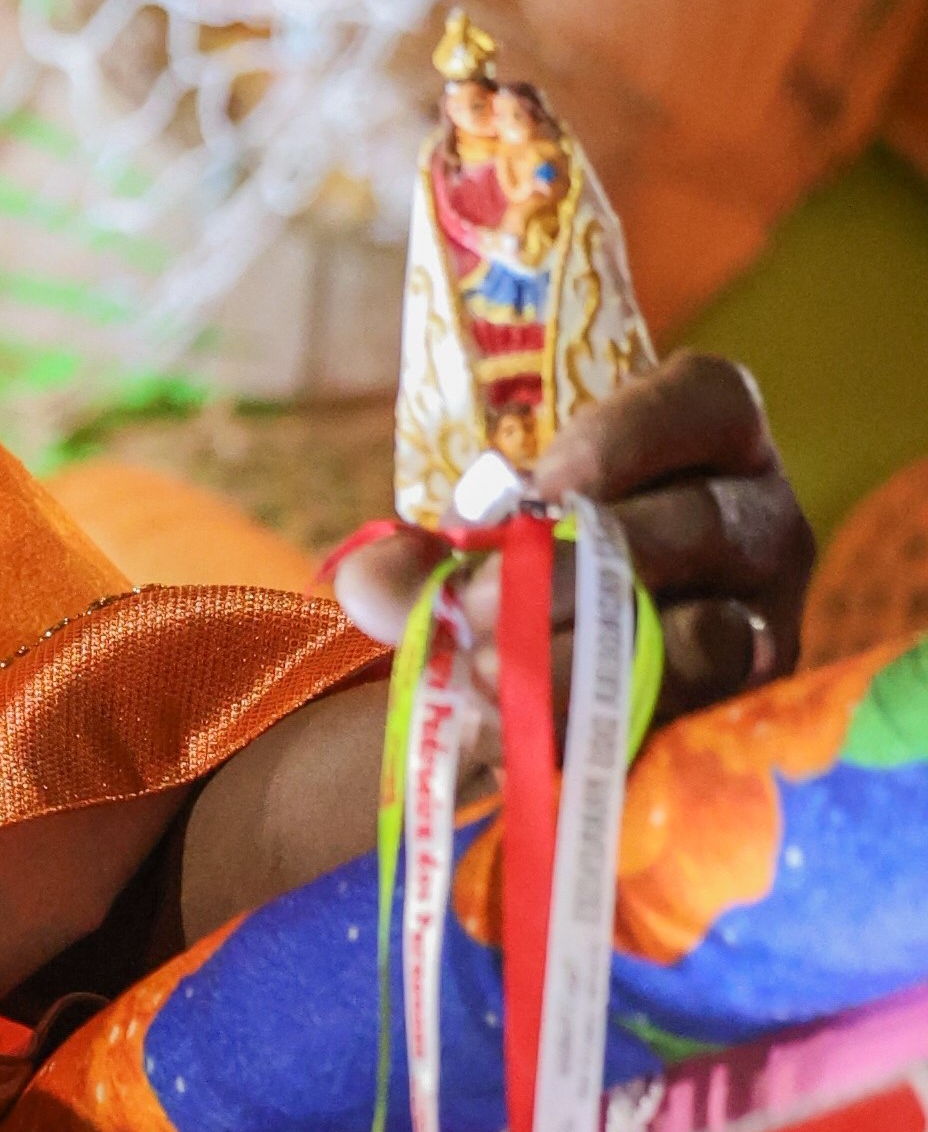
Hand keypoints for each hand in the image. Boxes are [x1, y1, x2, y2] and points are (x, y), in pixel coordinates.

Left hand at [334, 352, 814, 729]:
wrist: (559, 658)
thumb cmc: (527, 559)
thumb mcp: (480, 533)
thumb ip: (422, 551)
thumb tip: (367, 584)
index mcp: (710, 437)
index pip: (705, 402)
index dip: (626, 436)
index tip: (537, 488)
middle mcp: (761, 520)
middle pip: (698, 526)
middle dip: (569, 568)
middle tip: (468, 605)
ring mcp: (764, 616)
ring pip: (703, 633)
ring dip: (577, 657)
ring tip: (484, 674)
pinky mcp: (746, 703)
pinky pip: (690, 714)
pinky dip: (595, 720)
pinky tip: (523, 729)